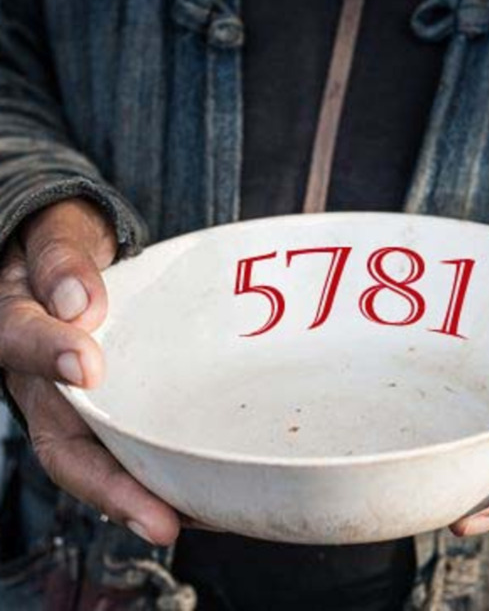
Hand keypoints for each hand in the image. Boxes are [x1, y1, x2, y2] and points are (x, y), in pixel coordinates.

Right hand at [3, 199, 179, 544]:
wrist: (67, 266)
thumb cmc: (61, 251)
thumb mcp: (54, 239)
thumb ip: (61, 263)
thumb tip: (80, 303)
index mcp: (17, 328)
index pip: (22, 345)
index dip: (48, 355)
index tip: (85, 364)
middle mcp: (43, 382)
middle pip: (65, 443)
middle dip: (110, 485)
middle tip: (160, 519)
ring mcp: (77, 402)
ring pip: (99, 459)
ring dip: (141, 496)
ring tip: (193, 520)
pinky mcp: (111, 408)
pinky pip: (127, 446)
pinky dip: (157, 475)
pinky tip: (200, 491)